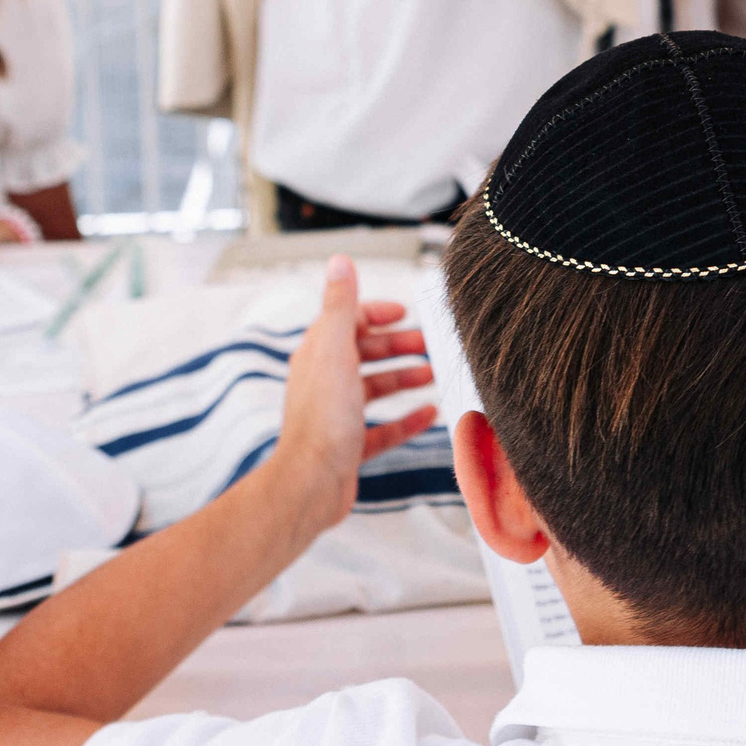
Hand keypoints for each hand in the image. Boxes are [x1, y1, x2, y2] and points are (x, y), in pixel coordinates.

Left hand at [265, 257, 437, 528]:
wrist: (311, 482)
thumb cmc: (323, 417)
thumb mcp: (335, 349)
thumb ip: (340, 305)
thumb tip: (340, 262)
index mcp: (319, 354)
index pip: (347, 321)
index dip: (376, 313)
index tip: (404, 313)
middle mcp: (325, 381)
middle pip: (365, 354)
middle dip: (398, 346)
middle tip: (431, 345)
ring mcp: (338, 415)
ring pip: (375, 388)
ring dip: (405, 379)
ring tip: (434, 375)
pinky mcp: (350, 446)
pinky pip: (383, 428)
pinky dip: (406, 419)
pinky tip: (429, 414)